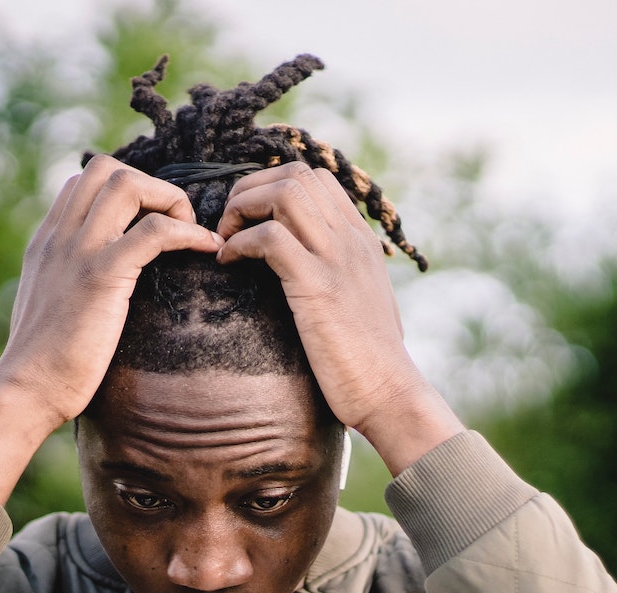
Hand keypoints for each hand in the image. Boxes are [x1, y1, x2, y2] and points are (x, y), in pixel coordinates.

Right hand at [0, 157, 219, 503]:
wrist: (27, 390)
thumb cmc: (43, 364)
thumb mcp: (50, 307)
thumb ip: (66, 282)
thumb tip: (94, 286)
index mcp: (47, 241)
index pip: (83, 181)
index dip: (126, 191)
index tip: (152, 225)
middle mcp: (59, 236)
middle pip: (106, 169)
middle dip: (150, 186)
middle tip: (173, 227)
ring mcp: (78, 251)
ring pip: (128, 184)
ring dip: (169, 201)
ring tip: (189, 235)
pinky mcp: (101, 275)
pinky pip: (154, 231)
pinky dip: (189, 233)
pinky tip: (206, 251)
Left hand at [216, 161, 461, 474]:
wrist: (389, 393)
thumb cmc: (367, 360)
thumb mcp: (358, 302)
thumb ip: (338, 275)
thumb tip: (305, 271)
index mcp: (360, 240)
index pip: (315, 178)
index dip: (270, 186)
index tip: (248, 219)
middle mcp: (351, 240)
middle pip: (295, 175)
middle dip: (249, 190)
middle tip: (229, 226)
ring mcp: (336, 259)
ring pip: (284, 194)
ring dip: (243, 209)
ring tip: (227, 240)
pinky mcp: (318, 287)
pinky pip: (270, 238)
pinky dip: (239, 243)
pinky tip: (228, 263)